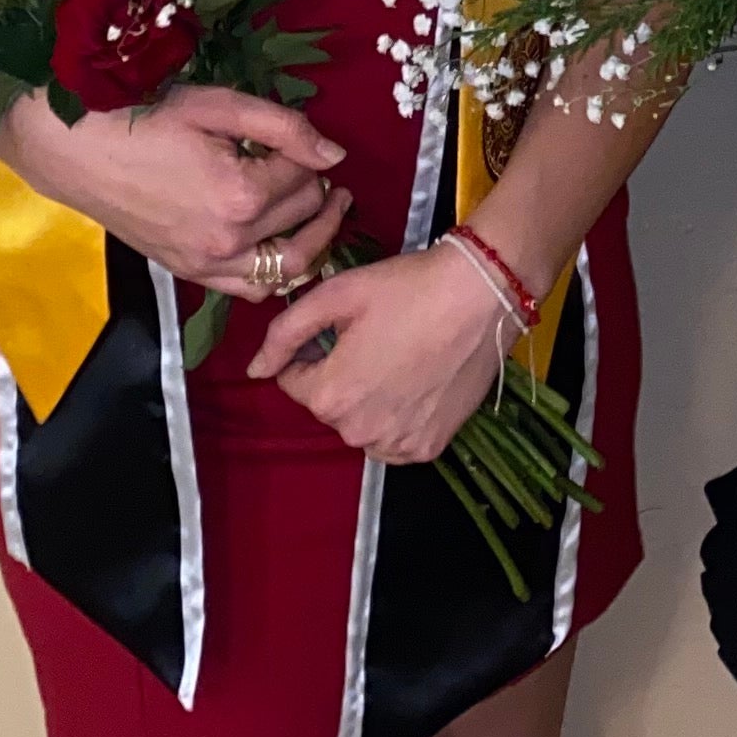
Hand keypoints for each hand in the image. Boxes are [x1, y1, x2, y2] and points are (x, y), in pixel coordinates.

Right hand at [0, 82, 350, 301]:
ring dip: (313, 239)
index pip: (305, 177)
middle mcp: (229, 241)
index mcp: (239, 195)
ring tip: (321, 211)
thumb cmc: (144, 118)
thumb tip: (335, 154)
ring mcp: (207, 264)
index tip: (294, 139)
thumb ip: (284, 128)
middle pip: (302, 219)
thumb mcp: (218, 106)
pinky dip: (276, 272)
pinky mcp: (189, 273)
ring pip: (287, 268)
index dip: (307, 153)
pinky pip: (250, 289)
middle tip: (316, 169)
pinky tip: (281, 244)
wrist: (77, 151)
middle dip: (316, 191)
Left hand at [246, 236, 515, 459]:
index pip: (294, 382)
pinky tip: (418, 382)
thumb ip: (285, 333)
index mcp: (330, 396)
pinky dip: (399, 417)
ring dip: (368, 400)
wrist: (482, 296)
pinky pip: (396, 439)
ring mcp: (397, 445)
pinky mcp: (429, 447)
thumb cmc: (407, 288)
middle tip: (376, 336)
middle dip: (341, 375)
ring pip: (362, 425)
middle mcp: (358, 432)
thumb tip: (254, 369)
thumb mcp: (337, 294)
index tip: (344, 327)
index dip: (313, 350)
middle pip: (330, 405)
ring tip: (399, 357)